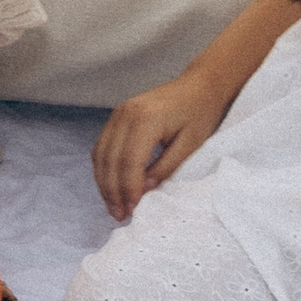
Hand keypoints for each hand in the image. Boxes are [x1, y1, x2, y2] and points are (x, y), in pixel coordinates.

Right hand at [92, 76, 227, 221]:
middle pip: (110, 159)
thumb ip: (166, 167)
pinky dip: (104, 168)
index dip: (128, 189)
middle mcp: (125, 114)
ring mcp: (118, 113)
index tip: (133, 210)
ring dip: (104, 183)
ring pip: (101, 154)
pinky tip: (111, 185)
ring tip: (113, 206)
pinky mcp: (117, 116)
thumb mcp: (190, 145)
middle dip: (112, 191)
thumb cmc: (199, 113)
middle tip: (119, 215)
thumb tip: (144, 189)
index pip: (129, 161)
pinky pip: (102, 146)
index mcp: (146, 119)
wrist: (198, 86)